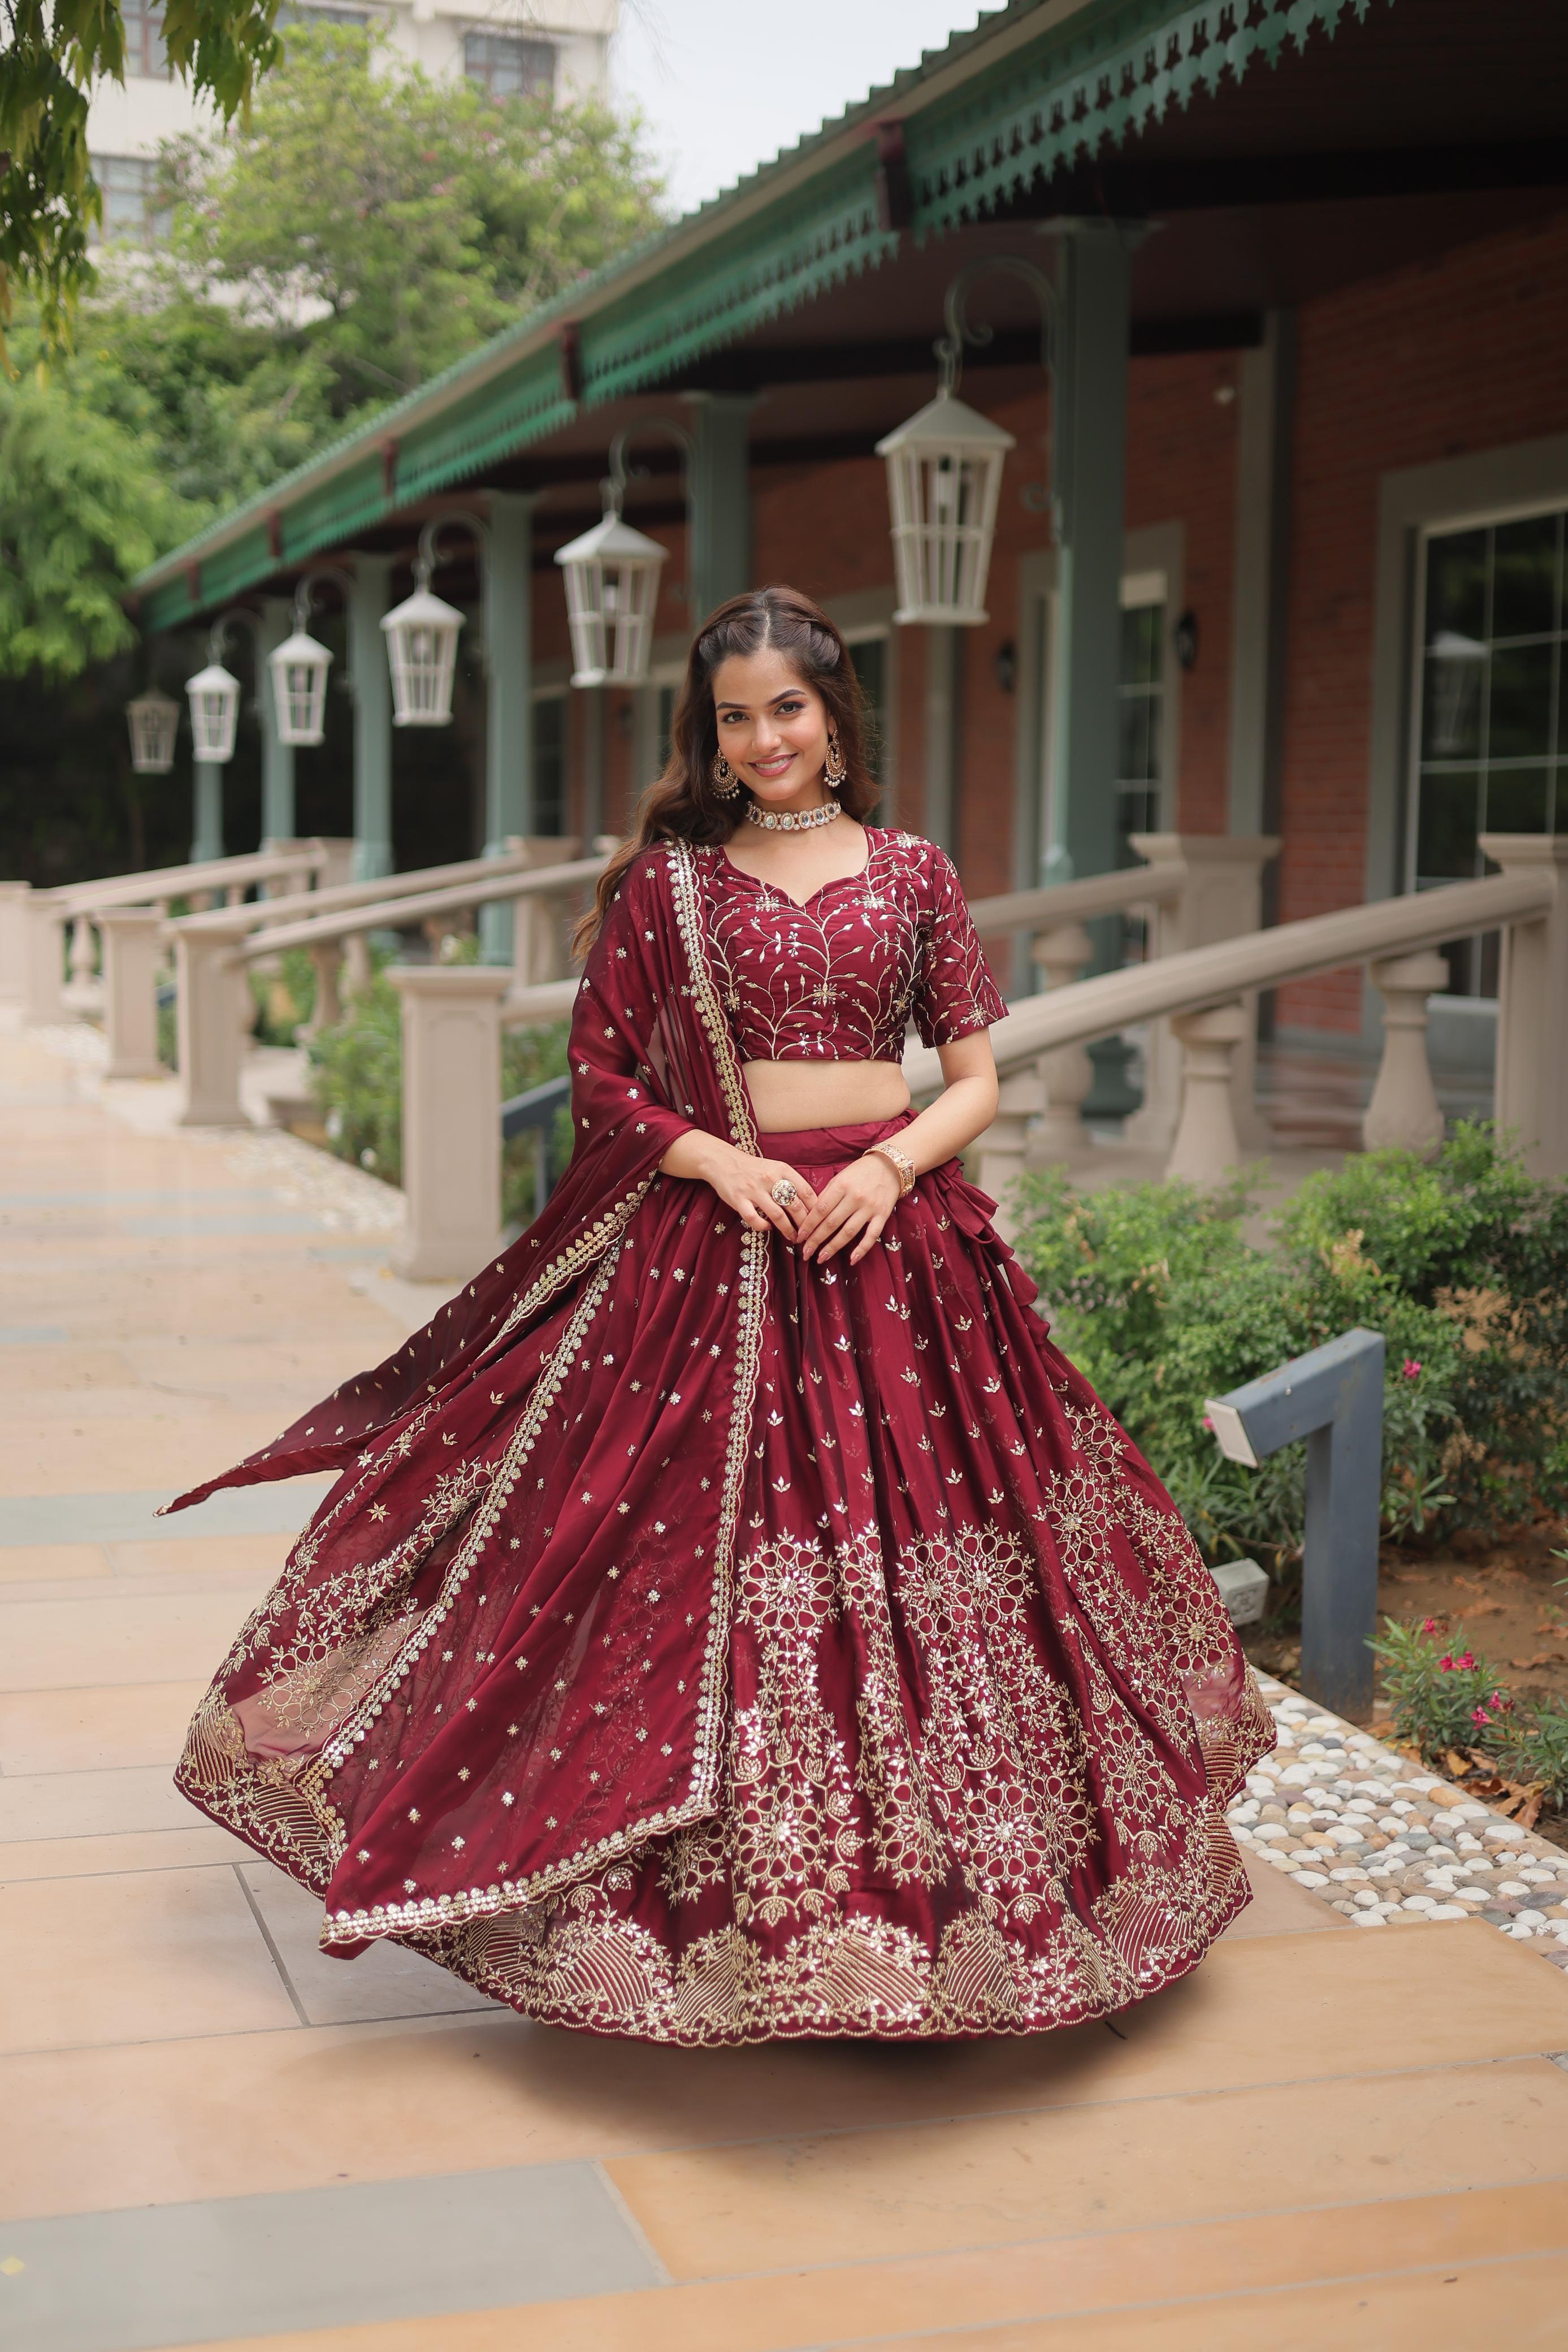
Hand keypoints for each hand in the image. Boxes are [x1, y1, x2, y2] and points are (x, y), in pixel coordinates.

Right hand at [698, 1143, 818, 1241]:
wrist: (724, 1162)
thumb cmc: (754, 1169)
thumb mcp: (776, 1168)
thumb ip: (791, 1182)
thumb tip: (811, 1204)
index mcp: (782, 1169)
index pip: (806, 1191)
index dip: (815, 1209)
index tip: (819, 1220)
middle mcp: (769, 1178)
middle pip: (794, 1205)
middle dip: (804, 1224)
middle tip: (808, 1234)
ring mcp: (753, 1190)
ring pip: (777, 1215)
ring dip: (788, 1230)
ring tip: (793, 1238)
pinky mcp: (739, 1200)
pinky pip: (754, 1218)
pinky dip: (763, 1226)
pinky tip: (768, 1228)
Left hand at [797, 1151, 901, 1265]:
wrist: (890, 1165)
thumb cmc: (861, 1171)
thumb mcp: (840, 1176)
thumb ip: (827, 1194)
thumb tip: (811, 1215)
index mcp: (842, 1185)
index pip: (820, 1209)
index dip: (808, 1225)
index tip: (799, 1237)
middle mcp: (855, 1197)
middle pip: (831, 1223)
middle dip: (816, 1240)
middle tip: (805, 1253)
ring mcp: (870, 1207)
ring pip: (848, 1232)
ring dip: (833, 1247)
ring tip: (821, 1258)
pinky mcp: (883, 1215)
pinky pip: (872, 1235)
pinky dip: (862, 1249)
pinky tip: (852, 1260)